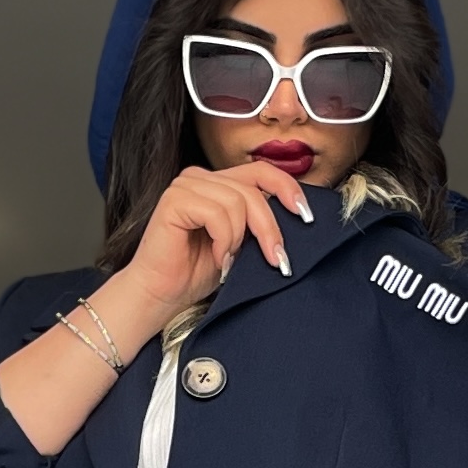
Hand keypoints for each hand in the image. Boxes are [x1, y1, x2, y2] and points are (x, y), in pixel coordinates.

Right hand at [121, 159, 312, 325]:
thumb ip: (257, 223)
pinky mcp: (175, 199)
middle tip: (277, 259)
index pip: (261, 171)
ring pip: (237, 202)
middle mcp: (201, 178)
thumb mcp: (239, 244)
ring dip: (240, 240)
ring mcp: (186, 185)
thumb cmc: (195, 274)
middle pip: (253, 189)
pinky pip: (218, 213)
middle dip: (270, 227)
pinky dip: (224, 240)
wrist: (160, 296)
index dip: (288, 189)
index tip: (306, 216)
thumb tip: (295, 216)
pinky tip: (217, 258)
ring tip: (229, 262)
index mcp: (217, 183)